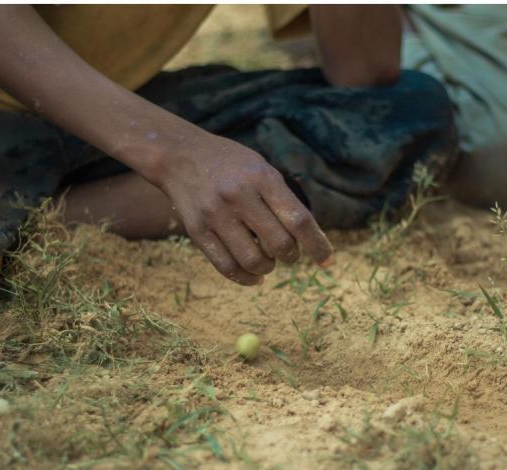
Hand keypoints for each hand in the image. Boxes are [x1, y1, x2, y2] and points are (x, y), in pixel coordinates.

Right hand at [155, 128, 333, 284]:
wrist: (179, 155)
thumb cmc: (230, 164)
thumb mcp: (261, 168)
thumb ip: (282, 198)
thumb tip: (308, 237)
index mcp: (261, 177)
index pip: (298, 219)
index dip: (317, 245)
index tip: (327, 261)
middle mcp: (239, 196)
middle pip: (279, 243)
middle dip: (291, 256)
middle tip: (289, 254)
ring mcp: (216, 215)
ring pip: (253, 261)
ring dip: (268, 268)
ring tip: (269, 263)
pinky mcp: (198, 231)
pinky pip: (226, 266)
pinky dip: (245, 278)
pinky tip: (254, 276)